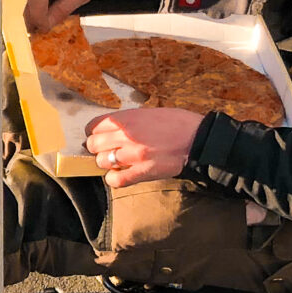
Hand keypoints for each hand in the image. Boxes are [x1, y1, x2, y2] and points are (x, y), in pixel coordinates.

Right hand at [23, 0, 111, 31]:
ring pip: (21, 3)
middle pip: (24, 3)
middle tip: (44, 30)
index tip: (46, 29)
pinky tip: (41, 17)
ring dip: (30, 17)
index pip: (36, 1)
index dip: (39, 19)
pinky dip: (30, 11)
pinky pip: (24, 0)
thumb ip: (65, 8)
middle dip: (31, 20)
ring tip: (44, 24)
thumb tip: (47, 24)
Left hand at [85, 108, 203, 187]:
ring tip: (116, 162)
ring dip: (106, 163)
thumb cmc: (176, 123)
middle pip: (93, 145)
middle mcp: (126, 135)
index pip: (94, 126)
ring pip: (102, 162)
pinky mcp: (142, 172)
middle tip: (106, 150)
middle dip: (97, 148)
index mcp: (127, 118)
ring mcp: (133, 155)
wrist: (198, 139)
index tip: (97, 135)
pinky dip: (114, 179)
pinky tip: (120, 175)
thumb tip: (111, 129)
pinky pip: (116, 180)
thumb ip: (128, 121)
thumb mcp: (148, 113)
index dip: (94, 132)